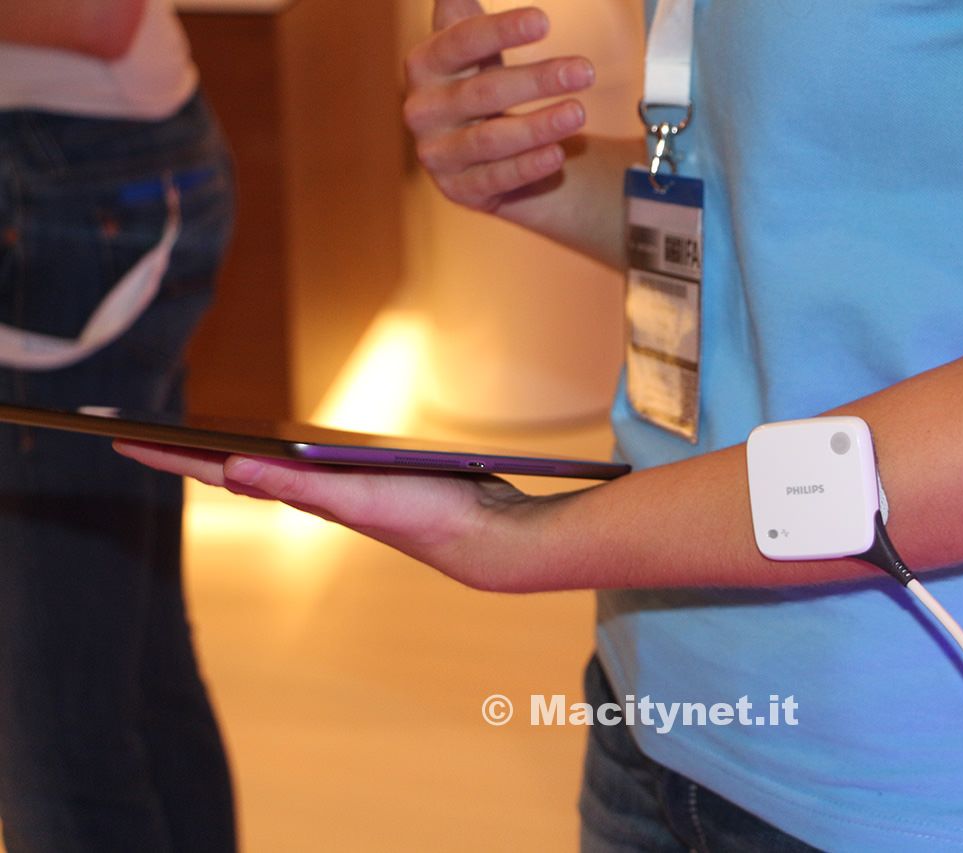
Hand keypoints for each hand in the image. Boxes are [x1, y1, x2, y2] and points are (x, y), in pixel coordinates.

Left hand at [113, 441, 539, 590]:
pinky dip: (280, 451)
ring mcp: (337, 489)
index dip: (167, 455)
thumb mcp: (359, 497)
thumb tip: (231, 468)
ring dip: (228, 451)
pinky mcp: (366, 481)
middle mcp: (310, 494)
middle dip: (184, 451)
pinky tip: (283, 446)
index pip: (219, 469)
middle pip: (234, 467)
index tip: (115, 437)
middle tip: (139, 432)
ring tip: (194, 439)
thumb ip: (299, 485)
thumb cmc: (428, 517)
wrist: (487, 537)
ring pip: (268, 466)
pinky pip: (305, 462)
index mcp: (301, 494)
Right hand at [403, 0, 595, 212]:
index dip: (502, 31)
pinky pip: (496, 178)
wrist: (480, 149)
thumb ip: (464, 13)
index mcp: (425, 64)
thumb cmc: (480, 82)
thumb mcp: (473, 44)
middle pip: (484, 92)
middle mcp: (422, 109)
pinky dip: (529, 167)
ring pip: (491, 139)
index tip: (544, 22)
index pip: (461, 42)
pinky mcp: (457, 188)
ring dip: (538, 126)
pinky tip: (558, 154)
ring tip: (578, 112)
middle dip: (538, 80)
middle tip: (585, 71)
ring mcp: (437, 153)